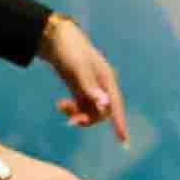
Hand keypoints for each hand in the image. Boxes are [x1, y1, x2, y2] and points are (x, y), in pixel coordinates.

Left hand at [35, 11, 132, 141]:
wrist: (55, 38)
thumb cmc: (69, 50)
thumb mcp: (78, 68)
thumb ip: (90, 87)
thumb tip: (104, 106)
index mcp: (107, 78)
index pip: (116, 105)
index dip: (120, 124)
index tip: (123, 142)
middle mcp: (102, 85)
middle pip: (102, 112)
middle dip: (88, 118)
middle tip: (70, 120)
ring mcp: (91, 88)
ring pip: (90, 111)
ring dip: (77, 114)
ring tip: (61, 106)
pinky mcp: (80, 89)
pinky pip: (81, 107)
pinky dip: (72, 110)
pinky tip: (60, 104)